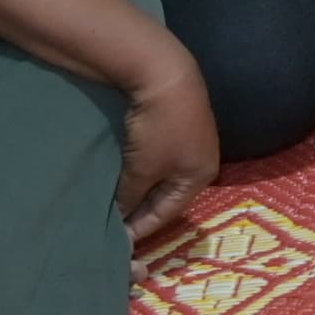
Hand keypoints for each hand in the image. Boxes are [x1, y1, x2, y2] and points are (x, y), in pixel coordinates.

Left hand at [116, 58, 217, 241]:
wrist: (165, 73)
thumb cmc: (159, 128)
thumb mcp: (142, 169)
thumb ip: (131, 197)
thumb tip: (120, 214)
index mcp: (200, 177)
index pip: (168, 213)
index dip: (142, 228)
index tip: (117, 242)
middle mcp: (201, 160)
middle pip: (167, 195)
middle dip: (141, 209)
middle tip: (113, 224)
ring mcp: (191, 140)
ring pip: (162, 175)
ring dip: (140, 188)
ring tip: (116, 200)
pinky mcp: (178, 122)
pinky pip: (158, 157)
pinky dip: (142, 168)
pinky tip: (124, 171)